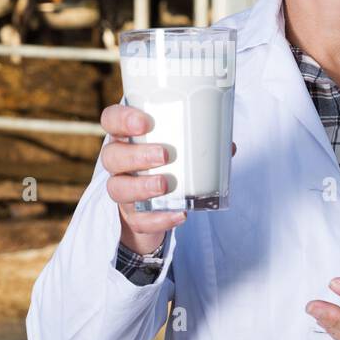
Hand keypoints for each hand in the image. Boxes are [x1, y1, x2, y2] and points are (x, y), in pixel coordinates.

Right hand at [99, 103, 236, 254]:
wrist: (155, 207)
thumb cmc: (168, 165)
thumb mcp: (179, 149)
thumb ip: (200, 144)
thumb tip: (229, 145)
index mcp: (127, 137)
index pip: (111, 120)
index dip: (122, 119)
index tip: (145, 123)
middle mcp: (118, 163)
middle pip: (112, 156)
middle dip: (136, 155)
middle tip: (164, 155)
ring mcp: (122, 190)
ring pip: (117, 188)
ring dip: (141, 186)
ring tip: (165, 184)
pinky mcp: (132, 216)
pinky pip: (139, 220)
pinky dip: (159, 219)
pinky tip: (179, 215)